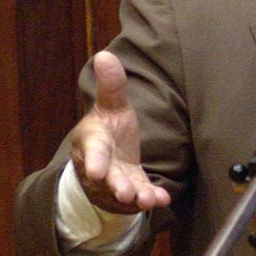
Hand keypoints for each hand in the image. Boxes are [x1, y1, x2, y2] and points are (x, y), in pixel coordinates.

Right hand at [69, 51, 170, 213]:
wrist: (108, 154)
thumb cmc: (108, 127)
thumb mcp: (111, 104)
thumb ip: (111, 85)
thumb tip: (105, 55)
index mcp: (93, 142)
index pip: (93, 151)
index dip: (94, 161)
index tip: (97, 171)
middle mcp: (102, 165)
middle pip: (108, 177)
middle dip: (116, 184)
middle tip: (125, 191)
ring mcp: (117, 179)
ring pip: (124, 190)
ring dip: (136, 195)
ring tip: (146, 200)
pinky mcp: (132, 188)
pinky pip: (141, 194)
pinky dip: (152, 197)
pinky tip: (162, 199)